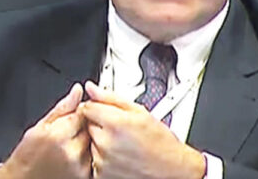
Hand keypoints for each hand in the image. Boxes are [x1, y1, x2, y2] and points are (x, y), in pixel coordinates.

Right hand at [0, 83, 90, 178]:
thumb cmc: (27, 156)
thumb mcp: (39, 127)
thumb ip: (62, 108)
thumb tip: (78, 90)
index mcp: (58, 135)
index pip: (83, 112)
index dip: (79, 111)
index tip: (72, 115)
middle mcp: (71, 152)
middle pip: (92, 126)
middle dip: (84, 125)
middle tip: (68, 132)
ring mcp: (80, 166)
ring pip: (95, 142)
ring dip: (88, 140)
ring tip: (69, 145)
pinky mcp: (86, 176)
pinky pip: (95, 157)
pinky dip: (88, 154)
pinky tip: (73, 156)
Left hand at [81, 81, 205, 178]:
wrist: (170, 169)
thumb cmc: (160, 142)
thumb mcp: (140, 111)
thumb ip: (111, 98)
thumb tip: (92, 88)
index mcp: (115, 123)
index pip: (87, 107)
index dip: (97, 107)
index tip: (105, 110)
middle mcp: (106, 143)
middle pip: (88, 124)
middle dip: (100, 123)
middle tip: (120, 129)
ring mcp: (102, 161)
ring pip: (90, 142)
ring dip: (100, 141)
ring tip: (122, 143)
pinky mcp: (101, 174)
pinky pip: (93, 159)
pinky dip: (102, 157)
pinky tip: (120, 155)